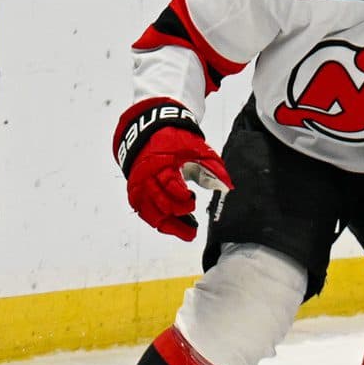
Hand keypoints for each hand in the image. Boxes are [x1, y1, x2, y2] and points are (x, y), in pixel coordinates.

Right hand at [114, 98, 231, 240]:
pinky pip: (146, 214)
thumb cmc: (173, 139)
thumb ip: (212, 166)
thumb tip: (227, 186)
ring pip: (152, 214)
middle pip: (162, 204)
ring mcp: (139, 187)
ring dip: (171, 226)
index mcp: (160, 162)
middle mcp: (146, 177)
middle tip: (193, 215)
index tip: (192, 199)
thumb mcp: (195, 147)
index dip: (182, 197)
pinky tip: (174, 227)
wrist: (147, 131)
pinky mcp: (135, 193)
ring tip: (189, 233)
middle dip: (179, 212)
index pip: (170, 186)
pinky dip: (160, 222)